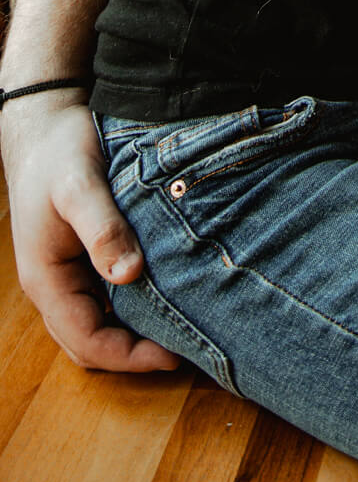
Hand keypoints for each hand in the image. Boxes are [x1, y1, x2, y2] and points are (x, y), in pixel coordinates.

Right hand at [1, 95, 177, 369]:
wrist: (44, 125)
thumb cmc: (58, 153)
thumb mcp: (79, 187)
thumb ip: (102, 229)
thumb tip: (128, 274)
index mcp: (48, 281)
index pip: (88, 342)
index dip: (129, 357)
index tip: (174, 354)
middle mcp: (55, 286)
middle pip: (93, 343)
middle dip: (136, 354)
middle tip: (189, 348)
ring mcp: (67, 274)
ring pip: (101, 322)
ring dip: (136, 332)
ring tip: (184, 327)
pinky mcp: (82, 257)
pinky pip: (107, 297)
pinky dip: (135, 305)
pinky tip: (168, 292)